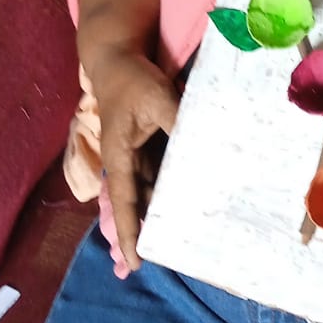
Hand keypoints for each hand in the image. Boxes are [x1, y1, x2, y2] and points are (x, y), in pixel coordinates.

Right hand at [89, 48, 179, 272]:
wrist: (118, 58)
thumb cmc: (132, 80)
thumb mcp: (157, 99)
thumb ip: (179, 123)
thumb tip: (204, 144)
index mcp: (120, 158)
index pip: (127, 204)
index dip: (130, 234)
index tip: (136, 264)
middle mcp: (128, 163)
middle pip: (141, 204)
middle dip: (150, 232)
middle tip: (171, 259)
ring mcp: (139, 155)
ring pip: (154, 191)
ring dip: (165, 211)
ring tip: (186, 238)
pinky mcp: (150, 145)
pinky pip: (164, 171)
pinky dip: (175, 186)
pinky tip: (194, 199)